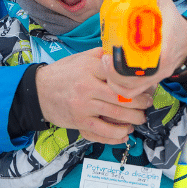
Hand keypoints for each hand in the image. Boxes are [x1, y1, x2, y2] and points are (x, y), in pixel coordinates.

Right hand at [36, 48, 152, 144]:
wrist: (38, 91)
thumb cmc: (65, 72)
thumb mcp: (82, 57)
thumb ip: (103, 55)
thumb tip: (125, 52)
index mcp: (90, 69)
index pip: (119, 75)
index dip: (136, 82)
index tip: (147, 85)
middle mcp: (87, 87)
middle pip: (121, 98)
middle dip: (140, 103)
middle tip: (149, 104)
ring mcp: (82, 106)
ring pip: (115, 115)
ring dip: (133, 119)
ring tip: (141, 118)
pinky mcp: (78, 122)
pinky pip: (101, 132)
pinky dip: (116, 135)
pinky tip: (125, 133)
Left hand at [101, 0, 186, 99]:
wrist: (186, 40)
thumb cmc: (170, 18)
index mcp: (165, 43)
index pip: (149, 61)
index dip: (127, 63)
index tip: (111, 53)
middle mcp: (162, 64)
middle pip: (136, 80)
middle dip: (116, 74)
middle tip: (105, 59)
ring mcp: (157, 76)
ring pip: (133, 90)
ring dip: (116, 81)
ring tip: (107, 66)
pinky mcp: (152, 82)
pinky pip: (134, 92)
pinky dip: (120, 87)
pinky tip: (113, 74)